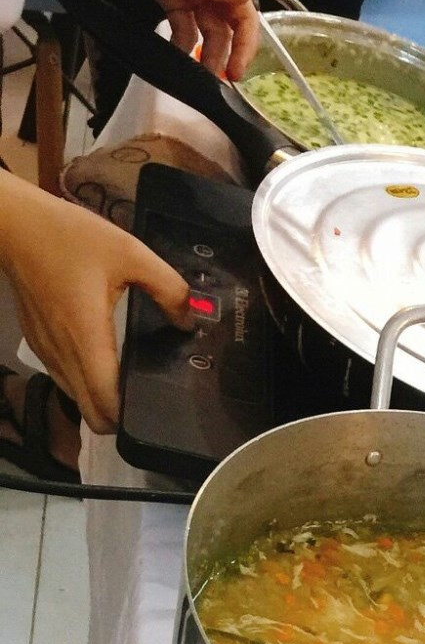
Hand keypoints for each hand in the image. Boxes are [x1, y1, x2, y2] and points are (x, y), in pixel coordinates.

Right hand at [0, 175, 191, 431]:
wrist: (14, 224)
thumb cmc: (67, 235)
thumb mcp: (129, 251)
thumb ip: (167, 286)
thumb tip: (188, 319)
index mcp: (86, 336)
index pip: (105, 402)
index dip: (129, 417)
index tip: (153, 409)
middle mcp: (63, 353)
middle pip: (90, 414)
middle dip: (117, 419)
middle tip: (144, 401)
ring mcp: (47, 351)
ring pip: (76, 399)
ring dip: (98, 402)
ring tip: (125, 385)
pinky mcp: (38, 344)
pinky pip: (63, 379)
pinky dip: (82, 384)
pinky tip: (100, 364)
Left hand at [150, 0, 259, 79]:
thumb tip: (240, 17)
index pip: (248, 24)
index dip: (246, 50)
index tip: (236, 73)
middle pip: (226, 33)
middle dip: (223, 58)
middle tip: (215, 80)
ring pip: (204, 34)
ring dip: (203, 56)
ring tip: (199, 75)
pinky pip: (180, 27)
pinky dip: (180, 44)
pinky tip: (179, 57)